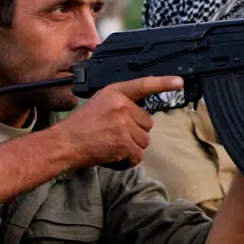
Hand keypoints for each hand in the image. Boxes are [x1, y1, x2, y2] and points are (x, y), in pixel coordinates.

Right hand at [57, 76, 181, 168]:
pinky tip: (114, 156)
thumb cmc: (81, 126)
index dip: (163, 82)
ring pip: (144, 141)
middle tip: (115, 134)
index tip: (179, 82)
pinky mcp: (123, 143)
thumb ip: (121, 104)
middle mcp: (122, 106)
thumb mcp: (101, 103)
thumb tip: (143, 116)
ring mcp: (123, 124)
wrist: (65, 143)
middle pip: (148, 122)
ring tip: (112, 145)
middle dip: (136, 132)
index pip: (144, 84)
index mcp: (115, 93)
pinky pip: (137, 155)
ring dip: (132, 147)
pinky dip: (127, 161)